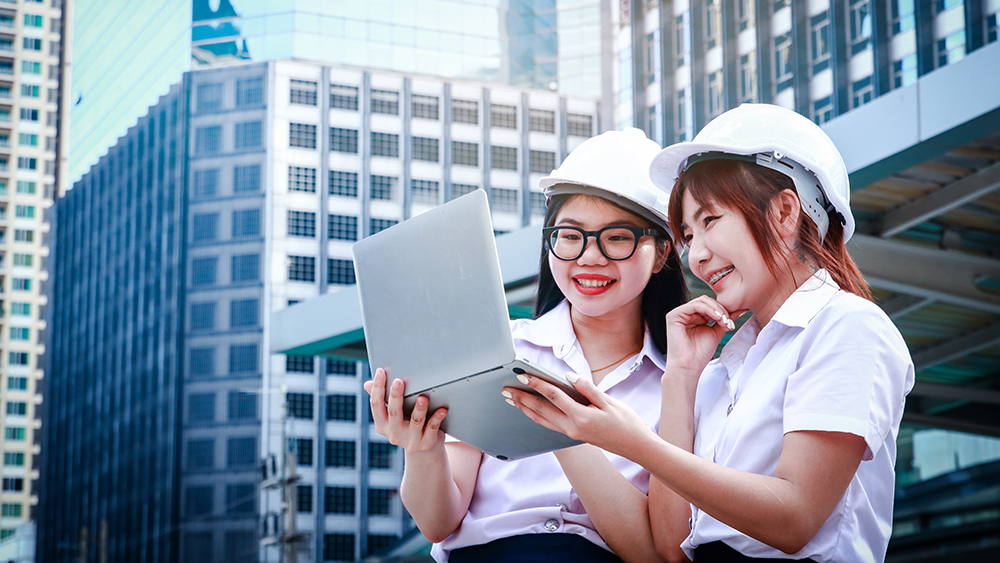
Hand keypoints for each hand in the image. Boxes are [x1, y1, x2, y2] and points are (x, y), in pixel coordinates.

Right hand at [364, 368, 448, 453]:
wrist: (423, 450)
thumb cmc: (406, 424)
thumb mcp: (392, 415)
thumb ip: (382, 400)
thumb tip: (367, 384)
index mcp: (382, 424)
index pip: (376, 405)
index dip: (377, 388)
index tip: (380, 371)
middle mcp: (394, 433)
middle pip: (394, 413)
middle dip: (395, 396)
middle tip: (398, 381)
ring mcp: (411, 440)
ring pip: (415, 421)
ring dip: (419, 409)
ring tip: (423, 397)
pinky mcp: (427, 443)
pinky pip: (432, 428)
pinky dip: (437, 418)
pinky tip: (442, 409)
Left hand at [504, 374, 654, 456]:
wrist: (635, 446)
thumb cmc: (626, 422)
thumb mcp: (610, 401)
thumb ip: (588, 388)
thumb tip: (569, 376)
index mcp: (582, 416)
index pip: (554, 396)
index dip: (537, 384)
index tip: (523, 375)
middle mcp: (572, 427)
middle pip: (541, 410)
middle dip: (522, 399)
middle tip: (506, 389)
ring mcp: (571, 433)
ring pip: (542, 420)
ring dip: (525, 409)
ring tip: (512, 399)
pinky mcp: (573, 435)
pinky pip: (549, 425)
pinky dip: (536, 416)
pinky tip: (530, 410)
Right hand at [665, 295, 744, 375]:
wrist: (689, 367)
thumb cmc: (699, 354)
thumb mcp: (716, 332)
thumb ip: (724, 320)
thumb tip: (739, 309)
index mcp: (693, 317)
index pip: (709, 305)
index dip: (722, 310)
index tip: (732, 322)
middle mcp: (685, 314)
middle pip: (706, 301)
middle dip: (721, 309)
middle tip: (729, 321)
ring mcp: (678, 314)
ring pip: (701, 301)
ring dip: (717, 309)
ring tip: (724, 321)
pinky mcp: (674, 316)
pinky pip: (694, 306)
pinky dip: (708, 310)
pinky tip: (717, 318)